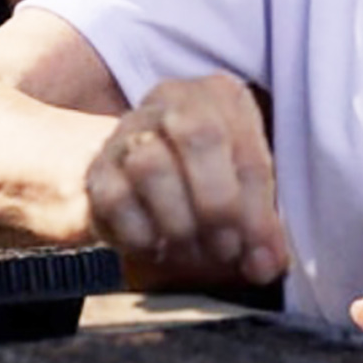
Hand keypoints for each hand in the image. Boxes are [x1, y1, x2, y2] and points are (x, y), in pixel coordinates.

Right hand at [85, 72, 286, 284]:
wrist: (145, 177)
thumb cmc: (211, 179)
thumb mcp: (246, 189)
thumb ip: (261, 224)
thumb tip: (266, 265)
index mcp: (223, 97)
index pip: (248, 149)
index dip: (259, 211)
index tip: (264, 259)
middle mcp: (174, 101)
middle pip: (199, 137)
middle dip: (218, 206)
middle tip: (226, 252)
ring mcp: (129, 130)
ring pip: (150, 166)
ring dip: (178, 224)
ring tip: (195, 253)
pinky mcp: (97, 168)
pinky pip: (114, 199)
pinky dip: (140, 234)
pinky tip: (159, 249)